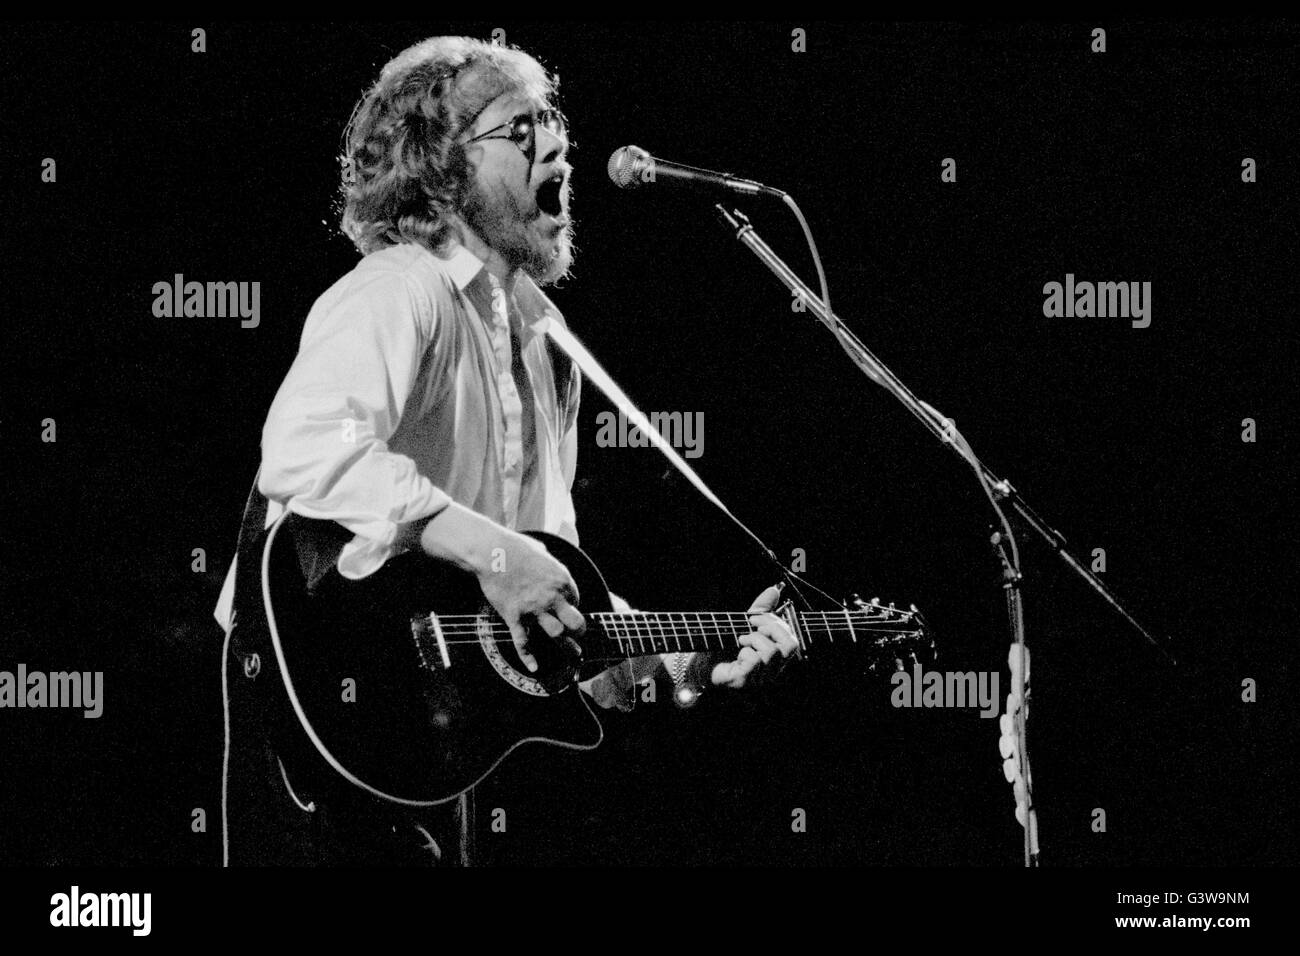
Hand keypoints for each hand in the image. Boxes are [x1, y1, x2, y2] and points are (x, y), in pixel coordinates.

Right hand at [477, 530, 584, 672]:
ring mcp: (533, 609)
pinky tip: (534, 667)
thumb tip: (551, 565)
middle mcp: (552, 597)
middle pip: (575, 623)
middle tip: (580, 636)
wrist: (492, 552)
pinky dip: (528, 657)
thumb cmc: (516, 548)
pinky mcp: (515, 616)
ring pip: (557, 635)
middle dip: (580, 631)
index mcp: (562, 580)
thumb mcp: (543, 552)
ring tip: (573, 654)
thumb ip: (551, 564)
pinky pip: (523, 642)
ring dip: (567, 647)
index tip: (566, 609)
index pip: (576, 600)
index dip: (572, 606)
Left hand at [710, 585, 798, 688]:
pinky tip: (736, 655)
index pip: (793, 641)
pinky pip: (754, 661)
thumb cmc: (721, 646)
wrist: (697, 663)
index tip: (755, 618)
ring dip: (755, 638)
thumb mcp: (744, 625)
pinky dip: (745, 652)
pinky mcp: (745, 681)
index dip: (778, 624)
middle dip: (772, 627)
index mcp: (775, 659)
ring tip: (741, 639)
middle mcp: (772, 671)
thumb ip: (761, 610)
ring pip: (772, 652)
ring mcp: (760, 678)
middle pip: (791, 646)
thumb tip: (774, 590)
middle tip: (752, 624)